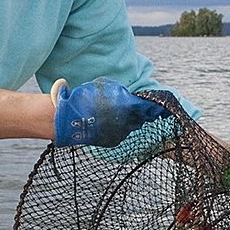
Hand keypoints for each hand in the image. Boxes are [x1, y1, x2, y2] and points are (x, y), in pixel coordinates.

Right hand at [53, 78, 169, 146]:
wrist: (67, 119)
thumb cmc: (84, 99)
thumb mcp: (104, 88)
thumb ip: (121, 94)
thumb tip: (132, 99)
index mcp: (126, 106)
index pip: (147, 107)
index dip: (155, 107)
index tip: (162, 107)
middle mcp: (126, 122)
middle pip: (141, 118)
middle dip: (144, 114)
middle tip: (146, 110)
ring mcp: (119, 133)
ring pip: (132, 126)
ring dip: (132, 121)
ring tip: (127, 115)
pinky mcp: (112, 141)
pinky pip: (122, 134)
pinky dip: (122, 128)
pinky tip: (115, 123)